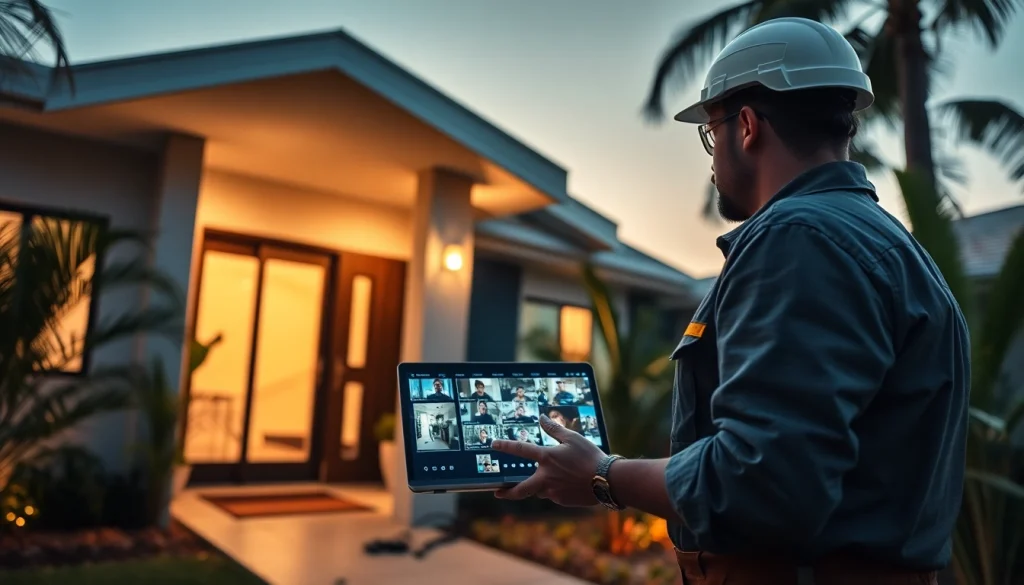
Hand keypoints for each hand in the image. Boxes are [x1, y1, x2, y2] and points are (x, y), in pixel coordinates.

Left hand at [490, 414, 606, 506]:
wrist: (607, 481)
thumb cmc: (590, 456)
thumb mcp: (573, 438)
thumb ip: (554, 429)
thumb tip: (542, 418)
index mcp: (547, 458)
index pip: (521, 449)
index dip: (506, 446)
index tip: (494, 444)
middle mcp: (545, 477)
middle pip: (520, 489)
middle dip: (507, 492)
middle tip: (497, 493)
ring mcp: (553, 491)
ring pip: (540, 490)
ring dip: (540, 486)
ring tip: (555, 478)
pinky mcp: (562, 501)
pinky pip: (554, 495)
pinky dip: (556, 489)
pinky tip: (569, 483)